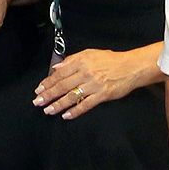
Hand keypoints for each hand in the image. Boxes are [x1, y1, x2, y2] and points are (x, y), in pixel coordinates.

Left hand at [35, 46, 154, 118]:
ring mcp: (94, 85)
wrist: (131, 67)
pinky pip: (86, 104)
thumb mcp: (89, 53)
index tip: (38, 90)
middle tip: (38, 102)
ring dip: (58, 104)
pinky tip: (66, 116)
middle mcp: (86, 73)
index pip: (60, 74)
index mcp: (81, 62)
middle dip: (48, 95)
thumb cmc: (110, 60)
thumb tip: (56, 68)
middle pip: (63, 86)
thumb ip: (71, 60)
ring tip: (48, 110)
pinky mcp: (103, 95)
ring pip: (72, 96)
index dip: (47, 83)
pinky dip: (75, 111)